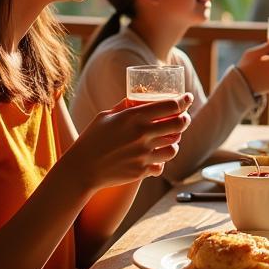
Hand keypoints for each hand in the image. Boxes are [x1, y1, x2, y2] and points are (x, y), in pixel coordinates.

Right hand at [65, 93, 191, 190]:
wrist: (81, 169)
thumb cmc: (91, 139)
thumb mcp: (106, 116)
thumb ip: (125, 106)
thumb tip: (138, 97)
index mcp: (134, 117)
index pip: (171, 106)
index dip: (184, 101)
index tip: (188, 98)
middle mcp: (142, 135)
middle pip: (179, 125)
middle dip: (185, 120)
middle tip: (184, 118)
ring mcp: (144, 154)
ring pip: (174, 148)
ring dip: (175, 143)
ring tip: (170, 140)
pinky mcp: (141, 171)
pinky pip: (161, 166)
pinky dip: (161, 162)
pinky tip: (156, 158)